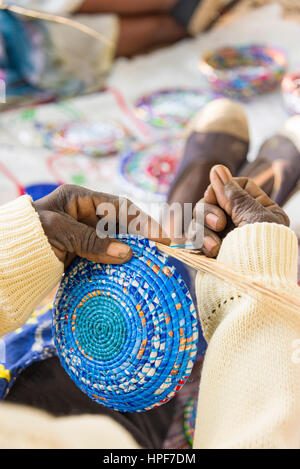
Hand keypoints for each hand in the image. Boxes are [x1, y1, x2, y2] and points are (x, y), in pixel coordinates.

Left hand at [33, 185, 168, 267]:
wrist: (7, 257)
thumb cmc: (28, 235)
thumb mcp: (59, 231)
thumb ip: (91, 241)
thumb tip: (127, 253)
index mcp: (81, 198)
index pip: (120, 206)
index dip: (143, 220)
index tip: (161, 237)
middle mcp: (86, 214)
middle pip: (122, 223)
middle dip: (143, 236)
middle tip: (164, 252)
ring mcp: (85, 233)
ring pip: (117, 240)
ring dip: (133, 250)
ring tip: (153, 262)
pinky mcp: (82, 251)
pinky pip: (106, 255)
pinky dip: (118, 262)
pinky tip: (131, 271)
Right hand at [188, 165, 289, 257]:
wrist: (254, 288)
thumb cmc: (263, 253)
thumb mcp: (253, 217)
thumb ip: (233, 194)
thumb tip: (217, 168)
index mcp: (258, 210)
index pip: (234, 186)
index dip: (223, 188)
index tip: (219, 196)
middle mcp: (239, 221)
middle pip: (211, 200)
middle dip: (209, 210)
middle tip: (219, 225)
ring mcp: (223, 236)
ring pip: (198, 218)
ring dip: (203, 229)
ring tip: (216, 248)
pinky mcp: (208, 251)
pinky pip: (193, 237)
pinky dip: (199, 242)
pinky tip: (211, 253)